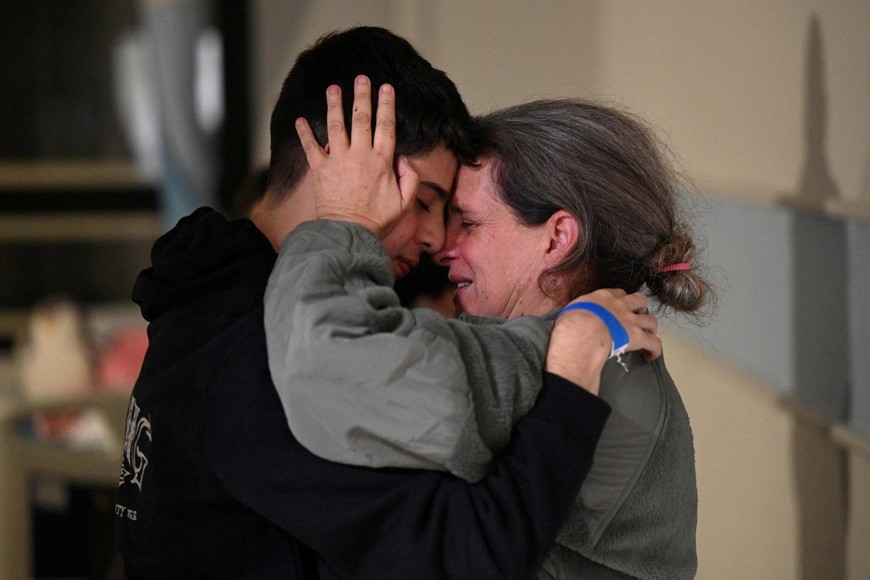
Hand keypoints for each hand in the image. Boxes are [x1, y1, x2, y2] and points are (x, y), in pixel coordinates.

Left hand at [294, 75, 419, 238]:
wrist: (348, 233)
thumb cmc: (376, 221)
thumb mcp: (403, 203)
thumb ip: (410, 179)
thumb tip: (405, 160)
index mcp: (382, 161)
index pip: (386, 126)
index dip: (387, 104)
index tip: (386, 88)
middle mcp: (360, 155)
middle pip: (361, 118)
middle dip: (362, 95)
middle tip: (361, 78)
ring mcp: (338, 160)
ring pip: (337, 125)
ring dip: (334, 104)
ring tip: (333, 88)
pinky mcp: (320, 169)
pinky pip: (310, 147)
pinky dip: (304, 132)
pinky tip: (300, 119)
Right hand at [545, 290, 660, 394]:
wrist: (583, 331)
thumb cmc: (572, 321)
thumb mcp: (572, 309)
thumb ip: (578, 310)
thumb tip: (573, 317)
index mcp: (604, 297)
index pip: (618, 293)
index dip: (621, 300)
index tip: (618, 308)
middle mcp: (621, 306)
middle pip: (640, 300)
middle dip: (640, 309)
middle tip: (635, 319)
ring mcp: (631, 321)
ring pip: (651, 321)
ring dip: (650, 329)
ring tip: (645, 337)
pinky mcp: (638, 337)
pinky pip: (654, 343)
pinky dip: (654, 349)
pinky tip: (650, 356)